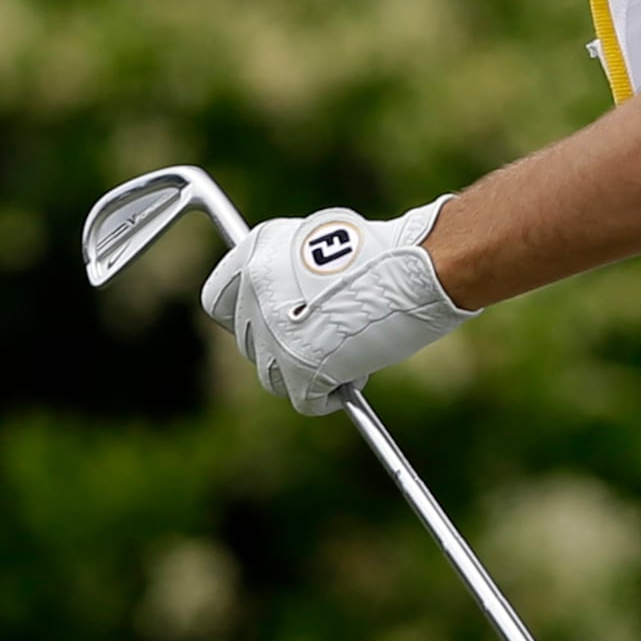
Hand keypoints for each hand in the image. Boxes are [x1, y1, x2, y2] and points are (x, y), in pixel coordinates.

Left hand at [199, 198, 475, 414]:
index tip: (270, 321)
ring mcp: (275, 332)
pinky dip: (327, 396)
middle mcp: (255, 290)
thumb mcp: (324, 240)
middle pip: (249, 342)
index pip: (217, 300)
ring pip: (273, 375)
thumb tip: (283, 304)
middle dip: (283, 345)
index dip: (244, 315)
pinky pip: (305, 400)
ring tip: (348, 354)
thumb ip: (289, 269)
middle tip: (326, 336)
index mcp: (257, 251)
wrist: (423, 263)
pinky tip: (354, 376)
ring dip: (304, 371)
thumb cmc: (388, 249)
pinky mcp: (302, 368)